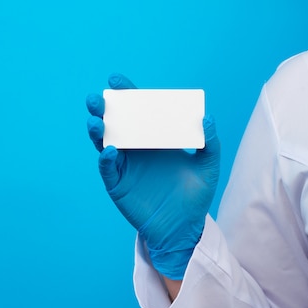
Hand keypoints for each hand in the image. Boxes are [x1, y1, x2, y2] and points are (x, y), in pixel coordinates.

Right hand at [86, 74, 219, 279]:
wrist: (184, 228)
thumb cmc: (195, 197)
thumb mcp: (208, 168)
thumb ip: (210, 144)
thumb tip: (207, 118)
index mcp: (154, 139)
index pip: (137, 112)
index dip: (125, 95)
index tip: (116, 80)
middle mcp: (136, 149)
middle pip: (114, 124)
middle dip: (102, 109)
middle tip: (97, 98)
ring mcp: (125, 167)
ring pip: (104, 143)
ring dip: (97, 131)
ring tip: (97, 121)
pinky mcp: (118, 186)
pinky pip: (108, 170)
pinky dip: (106, 159)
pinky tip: (110, 150)